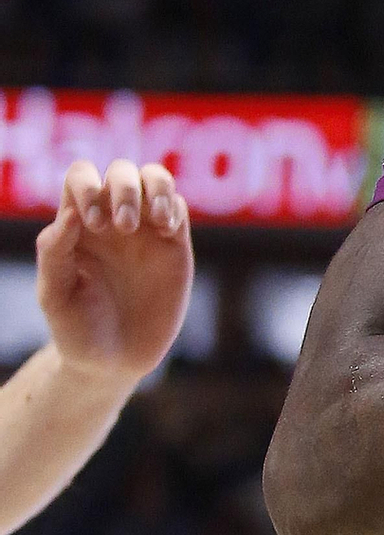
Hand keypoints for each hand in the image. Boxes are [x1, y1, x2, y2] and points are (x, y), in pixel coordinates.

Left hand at [36, 161, 193, 392]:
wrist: (115, 363)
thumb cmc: (76, 329)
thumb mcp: (54, 295)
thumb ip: (55, 252)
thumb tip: (71, 212)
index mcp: (77, 224)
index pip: (81, 176)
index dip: (88, 185)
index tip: (92, 224)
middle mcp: (112, 219)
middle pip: (120, 171)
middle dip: (123, 188)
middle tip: (122, 228)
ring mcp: (145, 229)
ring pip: (155, 177)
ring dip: (155, 187)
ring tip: (155, 221)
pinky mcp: (173, 243)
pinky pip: (179, 206)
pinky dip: (174, 207)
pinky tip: (166, 231)